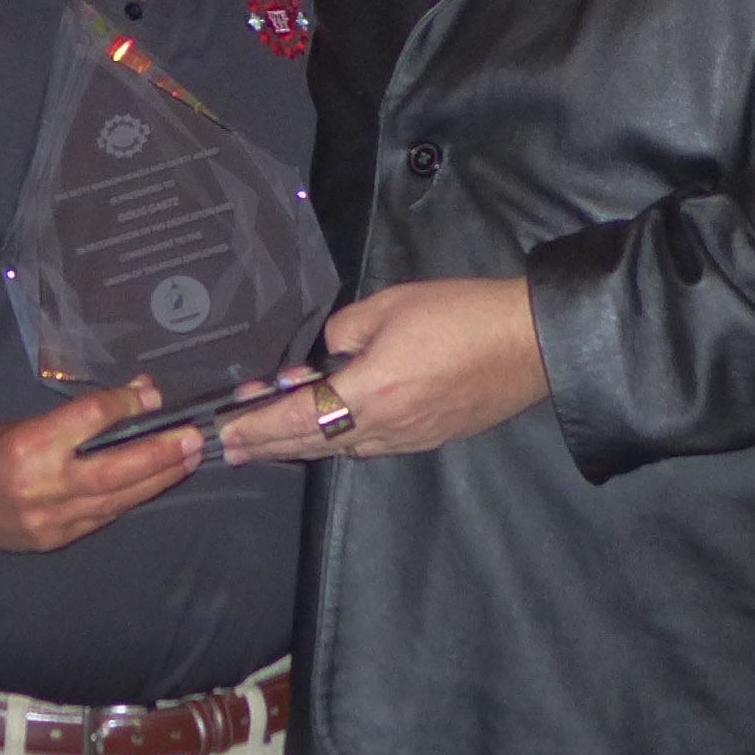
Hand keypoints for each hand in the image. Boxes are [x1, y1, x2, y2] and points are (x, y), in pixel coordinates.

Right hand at [0, 381, 201, 550]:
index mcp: (30, 445)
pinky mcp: (57, 538)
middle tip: (194, 438)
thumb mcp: (28, 422)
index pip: (88, 419)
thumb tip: (138, 396)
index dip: (124, 406)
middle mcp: (43, 484)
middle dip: (159, 454)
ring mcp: (52, 518)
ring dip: (158, 479)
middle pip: (114, 468)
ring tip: (189, 460)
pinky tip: (155, 484)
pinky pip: (104, 516)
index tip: (152, 397)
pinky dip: (131, 498)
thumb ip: (82, 415)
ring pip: (117, 498)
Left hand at [221, 278, 547, 462]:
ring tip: (269, 433)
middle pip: (310, 444)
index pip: (295, 418)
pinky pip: (370, 445)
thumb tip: (329, 357)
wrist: (531, 342)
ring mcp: (408, 439)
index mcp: (370, 392)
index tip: (224, 435)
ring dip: (301, 442)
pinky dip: (339, 439)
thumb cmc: (462, 315)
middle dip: (266, 444)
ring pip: (340, 448)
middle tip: (230, 445)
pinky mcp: (428, 439)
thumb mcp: (388, 306)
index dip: (255, 427)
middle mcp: (384, 427)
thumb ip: (344, 333)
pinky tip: (329, 426)